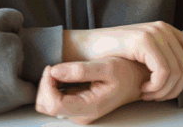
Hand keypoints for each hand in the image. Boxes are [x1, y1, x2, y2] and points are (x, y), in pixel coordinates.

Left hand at [35, 58, 150, 124]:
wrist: (137, 80)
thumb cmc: (126, 73)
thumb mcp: (107, 66)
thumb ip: (80, 70)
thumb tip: (54, 71)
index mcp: (88, 107)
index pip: (53, 104)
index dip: (47, 85)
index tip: (52, 67)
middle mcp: (80, 114)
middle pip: (45, 106)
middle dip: (45, 85)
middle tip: (55, 67)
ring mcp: (77, 111)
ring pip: (47, 103)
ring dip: (48, 85)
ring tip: (61, 70)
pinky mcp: (75, 105)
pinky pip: (54, 98)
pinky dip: (53, 86)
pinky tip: (65, 75)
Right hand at [64, 21, 182, 100]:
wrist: (85, 50)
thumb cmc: (112, 56)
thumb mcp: (144, 56)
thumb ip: (164, 57)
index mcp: (167, 30)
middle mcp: (163, 28)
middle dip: (175, 89)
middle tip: (155, 96)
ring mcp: (154, 32)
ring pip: (177, 72)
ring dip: (163, 90)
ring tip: (147, 94)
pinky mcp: (144, 40)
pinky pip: (164, 71)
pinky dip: (156, 86)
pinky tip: (142, 89)